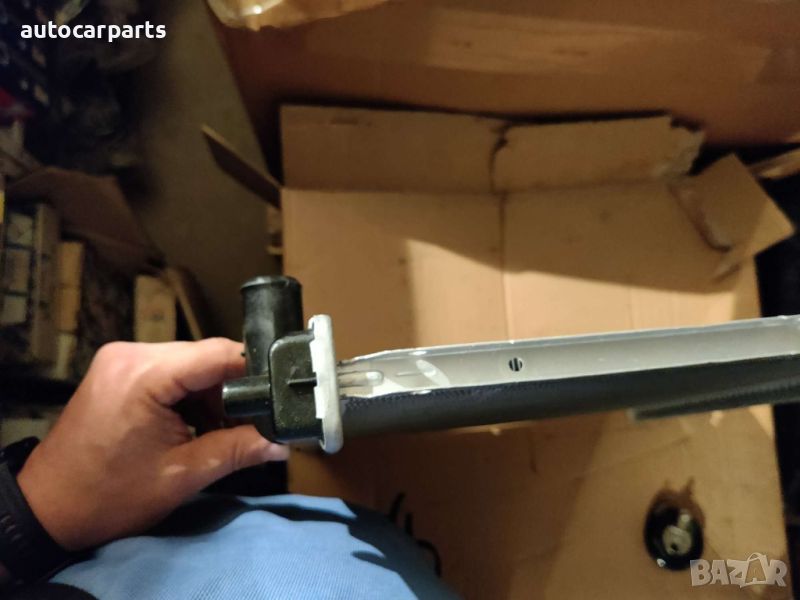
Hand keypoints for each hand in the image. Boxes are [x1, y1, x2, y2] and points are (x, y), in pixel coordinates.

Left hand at [17, 339, 288, 550]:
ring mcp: (121, 359)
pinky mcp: (117, 369)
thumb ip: (236, 450)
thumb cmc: (109, 496)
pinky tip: (193, 424)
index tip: (280, 395)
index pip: (218, 354)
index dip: (256, 373)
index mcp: (144, 375)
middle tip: (250, 424)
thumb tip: (281, 442)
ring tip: (218, 430)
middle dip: (232, 390)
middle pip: (204, 357)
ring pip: (189, 363)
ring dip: (210, 393)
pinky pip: (169, 370)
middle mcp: (131, 354)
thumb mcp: (182, 476)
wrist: (48, 508)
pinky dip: (188, 394)